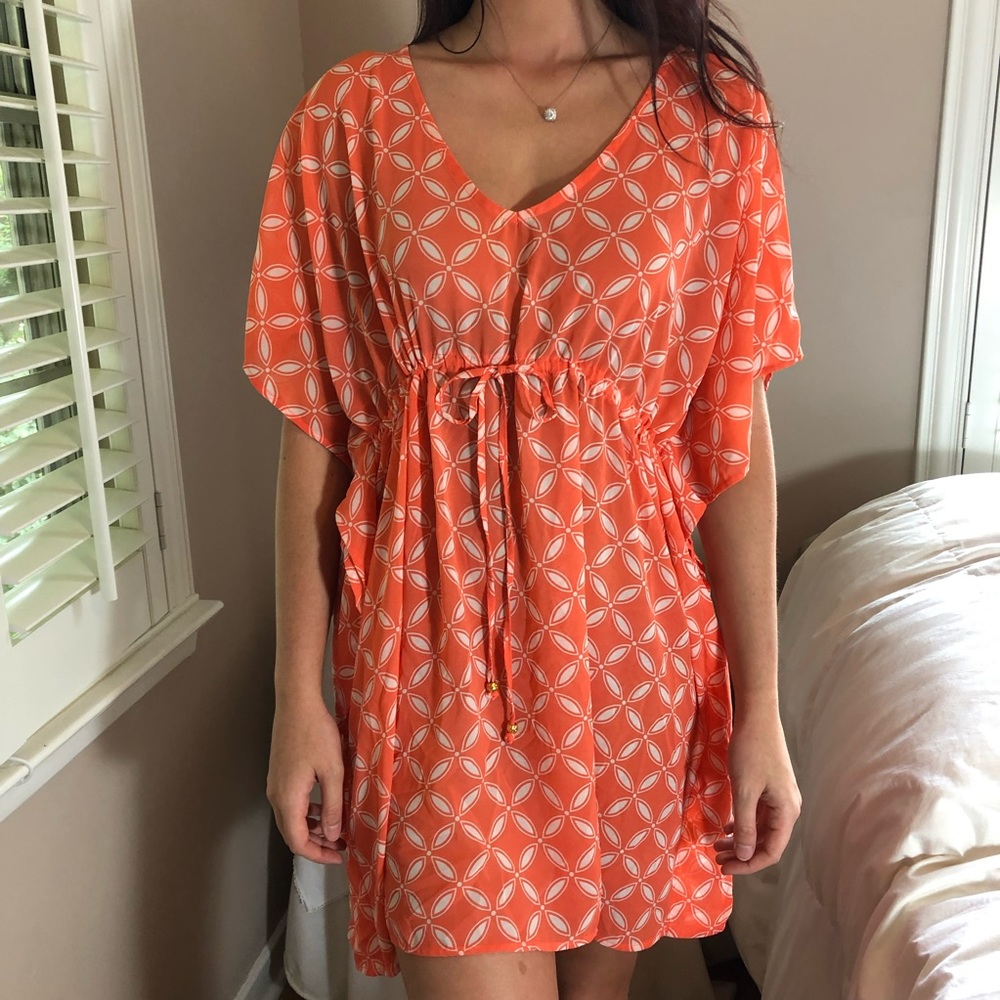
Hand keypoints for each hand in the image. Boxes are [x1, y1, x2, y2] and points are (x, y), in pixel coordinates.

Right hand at [266, 698, 347, 864]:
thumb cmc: (316, 734)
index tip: (340, 855)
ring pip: (292, 819)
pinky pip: (291, 804)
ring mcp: (275, 785)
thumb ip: (333, 806)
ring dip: (313, 828)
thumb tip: (333, 836)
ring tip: (338, 827)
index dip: (318, 855)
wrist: (296, 703)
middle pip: (292, 834)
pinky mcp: (279, 775)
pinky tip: (325, 805)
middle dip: (317, 844)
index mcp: (288, 800)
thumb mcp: (332, 771)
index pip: (298, 842)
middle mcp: (276, 796)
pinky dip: (308, 812)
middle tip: (342, 844)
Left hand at [714, 707, 800, 874]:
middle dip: (742, 854)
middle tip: (716, 858)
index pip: (771, 851)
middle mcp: (787, 808)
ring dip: (741, 839)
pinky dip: (743, 823)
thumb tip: (745, 856)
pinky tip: (727, 826)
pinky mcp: (770, 787)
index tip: (724, 868)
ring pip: (761, 829)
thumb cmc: (751, 752)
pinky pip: (758, 814)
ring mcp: (779, 797)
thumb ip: (745, 824)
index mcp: (787, 812)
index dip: (748, 865)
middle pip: (766, 842)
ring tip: (718, 845)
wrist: (757, 717)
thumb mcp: (744, 791)